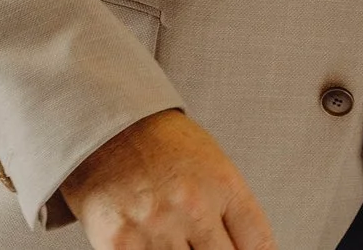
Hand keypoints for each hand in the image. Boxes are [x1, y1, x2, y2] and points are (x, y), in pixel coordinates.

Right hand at [60, 109, 275, 249]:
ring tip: (177, 241)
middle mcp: (193, 206)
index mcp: (222, 184)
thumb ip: (228, 209)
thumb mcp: (209, 163)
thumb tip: (243, 248)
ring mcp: (157, 226)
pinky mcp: (120, 244)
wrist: (102, 126)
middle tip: (203, 245)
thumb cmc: (159, 144)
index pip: (259, 244)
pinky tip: (153, 246)